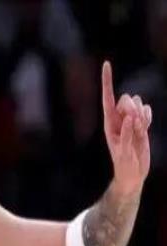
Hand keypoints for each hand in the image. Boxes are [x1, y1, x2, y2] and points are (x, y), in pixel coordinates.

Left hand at [101, 61, 151, 195]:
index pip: (107, 98)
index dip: (107, 81)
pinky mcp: (141, 123)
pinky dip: (148, 117)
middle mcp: (118, 119)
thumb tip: (131, 118)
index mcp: (109, 123)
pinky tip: (145, 128)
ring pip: (138, 103)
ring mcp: (129, 120)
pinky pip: (146, 110)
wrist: (133, 172)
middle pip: (125, 99)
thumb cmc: (124, 164)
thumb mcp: (123, 152)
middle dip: (132, 109)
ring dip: (142, 116)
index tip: (106, 63)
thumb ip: (126, 134)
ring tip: (139, 132)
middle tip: (134, 126)